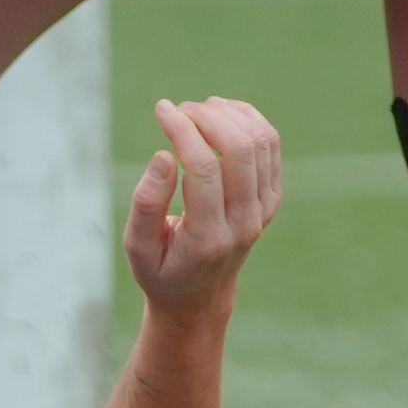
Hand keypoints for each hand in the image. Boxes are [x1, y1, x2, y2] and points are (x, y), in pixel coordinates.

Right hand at [122, 96, 280, 315]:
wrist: (199, 298)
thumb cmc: (161, 270)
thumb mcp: (138, 247)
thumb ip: (146, 204)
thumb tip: (164, 156)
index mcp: (207, 238)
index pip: (203, 170)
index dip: (183, 131)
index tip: (161, 109)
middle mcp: (243, 224)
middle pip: (239, 151)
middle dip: (207, 117)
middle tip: (178, 109)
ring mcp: (262, 211)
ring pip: (260, 143)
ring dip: (229, 115)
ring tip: (196, 109)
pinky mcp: (270, 199)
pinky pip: (269, 147)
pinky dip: (248, 120)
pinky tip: (221, 114)